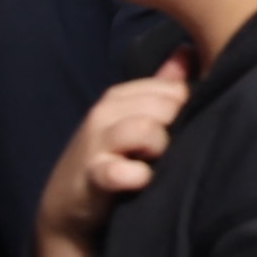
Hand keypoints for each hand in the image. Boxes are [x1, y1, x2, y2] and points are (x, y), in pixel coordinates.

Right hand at [38, 66, 188, 256]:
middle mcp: (104, 113)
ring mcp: (96, 143)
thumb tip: (189, 50)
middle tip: (164, 149)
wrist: (68, 205)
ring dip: (158, 148)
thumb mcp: (132, 118)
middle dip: (174, 127)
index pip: (172, 88)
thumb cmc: (111, 158)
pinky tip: (141, 180)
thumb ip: (161, 87)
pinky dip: (136, 176)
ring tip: (154, 163)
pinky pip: (120, 170)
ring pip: (146, 129)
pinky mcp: (92, 176)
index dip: (184, 109)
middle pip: (165, 105)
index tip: (177, 129)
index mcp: (118, 97)